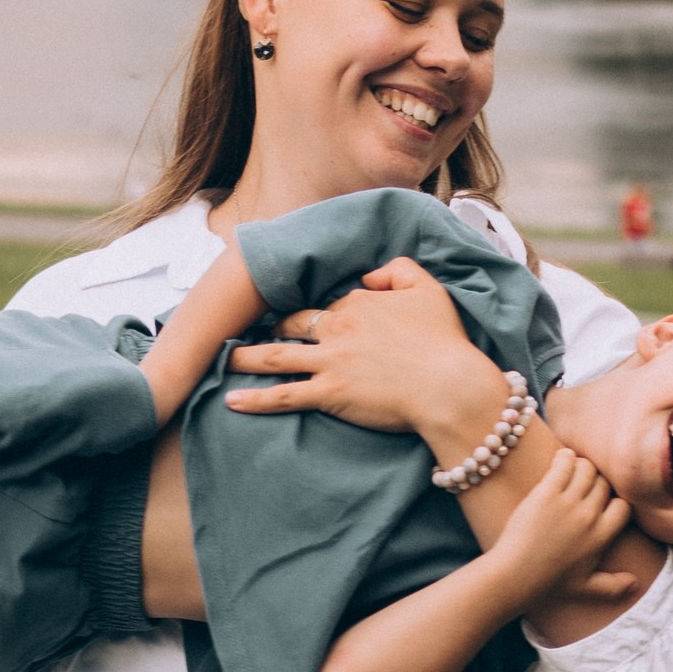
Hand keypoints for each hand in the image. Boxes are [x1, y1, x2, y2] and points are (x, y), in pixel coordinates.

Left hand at [225, 257, 492, 446]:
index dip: (321, 314)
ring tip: (224, 359)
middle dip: (270, 327)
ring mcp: (329, 362)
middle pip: (292, 324)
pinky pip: (284, 396)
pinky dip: (255, 399)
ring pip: (277, 356)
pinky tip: (232, 401)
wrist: (449, 384)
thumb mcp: (428, 288)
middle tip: (252, 333)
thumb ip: (398, 270)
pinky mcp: (329, 394)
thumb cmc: (444, 341)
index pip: (329, 304)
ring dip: (247, 358)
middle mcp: (337, 329)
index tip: (310, 321)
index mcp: (357, 304)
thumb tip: (368, 275)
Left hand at [497, 445, 629, 599]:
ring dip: (582, 465)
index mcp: (601, 536)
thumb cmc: (547, 583)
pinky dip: (565, 457)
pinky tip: (561, 458)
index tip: (603, 500)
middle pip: (604, 483)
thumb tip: (636, 584)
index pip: (623, 504)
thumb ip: (613, 586)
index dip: (615, 500)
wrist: (513, 577)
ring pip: (587, 469)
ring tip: (573, 467)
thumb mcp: (585, 588)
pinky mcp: (545, 494)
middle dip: (597, 480)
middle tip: (584, 481)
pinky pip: (563, 464)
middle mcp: (589, 517)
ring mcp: (567, 503)